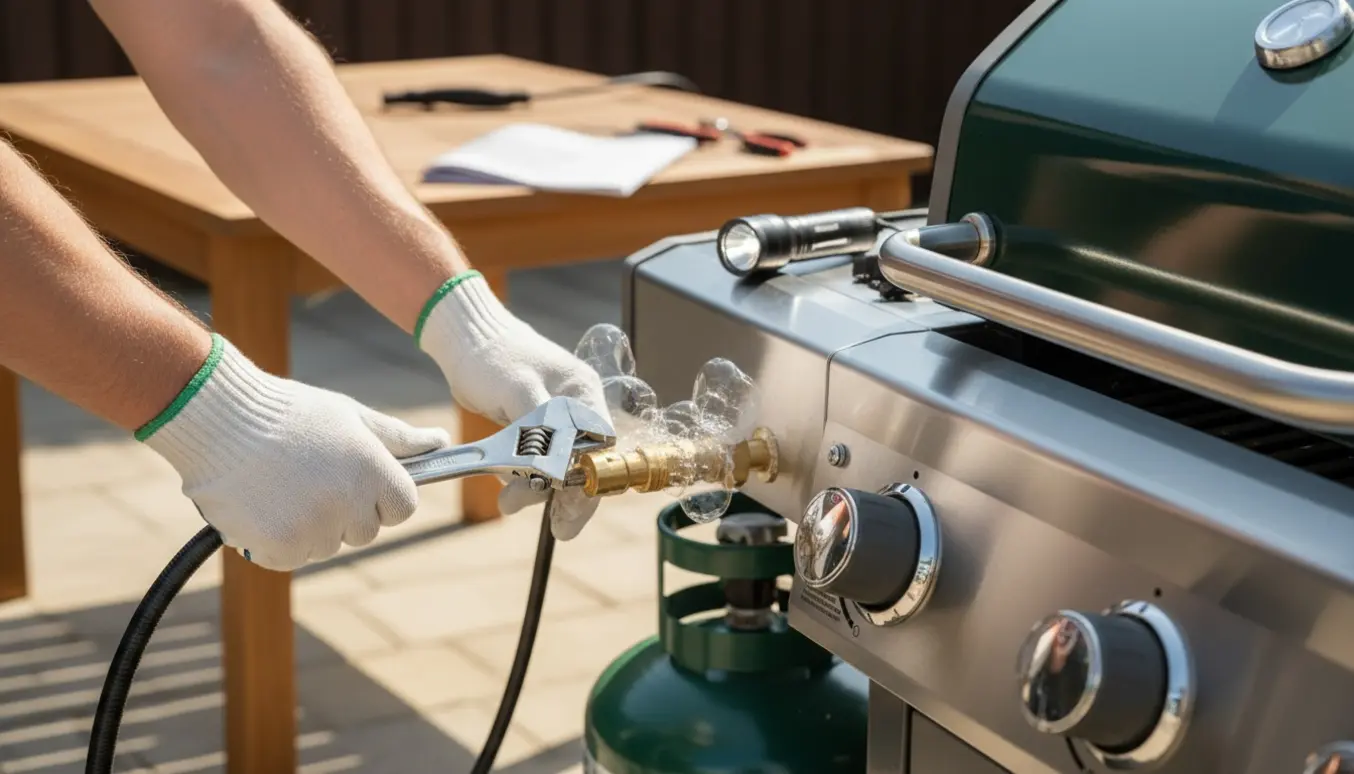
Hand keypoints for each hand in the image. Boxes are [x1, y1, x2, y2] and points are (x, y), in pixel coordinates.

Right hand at [143, 335, 449, 570]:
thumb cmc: (288, 413)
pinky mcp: (278, 547)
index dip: (382, 497)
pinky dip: (276, 542)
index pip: (403, 508)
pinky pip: (290, 558)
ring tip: (281, 485)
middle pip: (365, 531)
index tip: (357, 482)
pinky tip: (262, 505)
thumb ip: (399, 439)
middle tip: (310, 477)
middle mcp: (348, 503)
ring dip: (308, 527)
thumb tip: (442, 442)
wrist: (219, 418)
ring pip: (326, 546)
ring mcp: (313, 528)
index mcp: (372, 470)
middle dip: (344, 512)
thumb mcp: (350, 417)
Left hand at [418, 272, 610, 539]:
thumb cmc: (491, 356)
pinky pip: (541, 460)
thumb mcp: (518, 389)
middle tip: (558, 528)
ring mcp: (556, 417)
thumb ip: (542, 427)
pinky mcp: (535, 425)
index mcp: (582, 392)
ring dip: (542, 489)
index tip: (571, 505)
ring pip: (561, 465)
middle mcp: (576, 406)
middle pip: (586, 461)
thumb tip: (561, 464)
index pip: (602, 446)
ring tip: (510, 506)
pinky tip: (511, 492)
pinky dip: (528, 478)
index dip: (591, 478)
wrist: (464, 337)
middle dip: (570, 496)